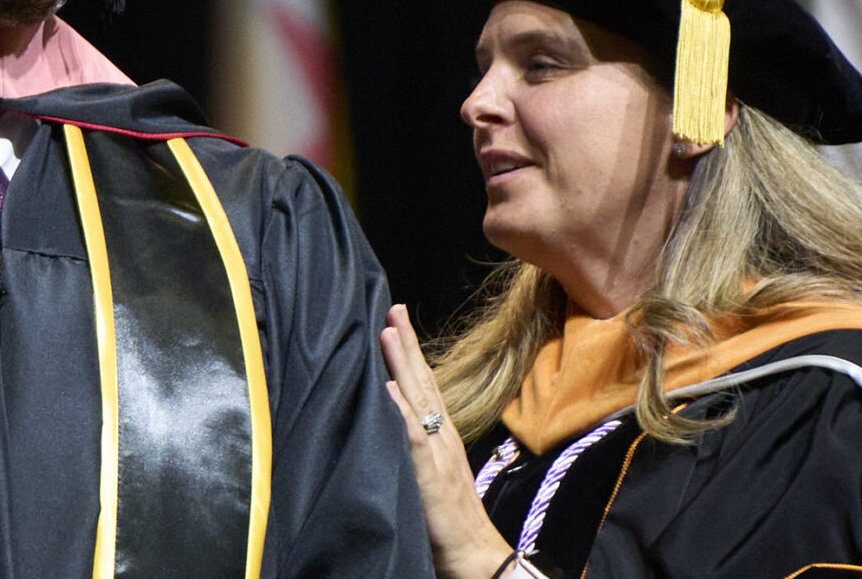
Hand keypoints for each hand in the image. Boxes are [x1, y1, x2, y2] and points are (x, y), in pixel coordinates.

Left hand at [382, 304, 517, 578]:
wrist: (473, 553)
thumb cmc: (449, 519)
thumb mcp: (429, 474)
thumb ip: (416, 446)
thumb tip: (392, 416)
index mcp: (442, 437)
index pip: (425, 387)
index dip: (410, 355)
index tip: (397, 323)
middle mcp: (442, 436)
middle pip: (423, 382)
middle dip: (407, 344)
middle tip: (393, 308)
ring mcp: (437, 451)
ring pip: (418, 399)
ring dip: (402, 364)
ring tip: (388, 331)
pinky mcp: (429, 473)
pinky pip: (413, 436)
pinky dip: (400, 410)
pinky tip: (388, 388)